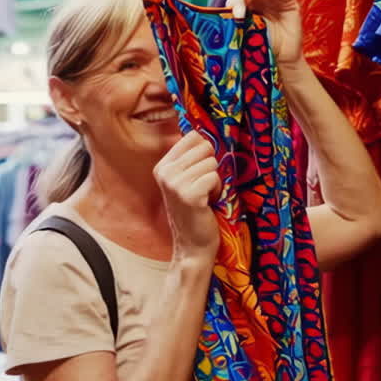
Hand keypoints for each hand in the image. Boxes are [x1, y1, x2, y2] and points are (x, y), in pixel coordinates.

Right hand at [154, 132, 220, 262]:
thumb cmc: (195, 211)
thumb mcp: (185, 181)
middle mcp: (165, 172)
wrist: (192, 245)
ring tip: (205, 196)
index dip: (204, 153)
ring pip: (212, 163)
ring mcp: (175, 183)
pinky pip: (215, 177)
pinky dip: (218, 190)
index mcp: (162, 166)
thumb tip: (206, 135)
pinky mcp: (189, 194)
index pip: (193, 137)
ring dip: (215, 180)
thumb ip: (191, 159)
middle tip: (203, 188)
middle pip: (204, 147)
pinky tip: (208, 203)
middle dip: (210, 166)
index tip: (199, 173)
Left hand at [225, 0, 303, 67]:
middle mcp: (261, 3)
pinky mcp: (289, 3)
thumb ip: (238, 21)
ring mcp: (275, 2)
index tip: (236, 13)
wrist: (281, 59)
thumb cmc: (263, 48)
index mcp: (248, 9)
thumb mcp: (246, 33)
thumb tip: (233, 12)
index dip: (236, 2)